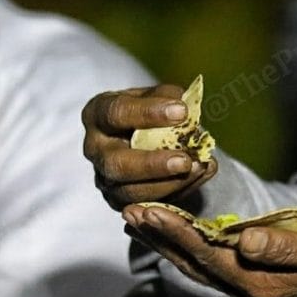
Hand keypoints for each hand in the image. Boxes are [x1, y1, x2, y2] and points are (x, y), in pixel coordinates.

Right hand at [82, 84, 216, 209]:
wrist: (141, 132)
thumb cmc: (147, 107)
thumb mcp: (154, 93)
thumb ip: (168, 97)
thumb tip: (185, 111)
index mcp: (97, 114)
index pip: (116, 114)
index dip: (148, 113)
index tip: (181, 112)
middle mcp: (95, 149)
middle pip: (117, 164)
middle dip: (152, 165)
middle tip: (184, 161)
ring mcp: (104, 178)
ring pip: (131, 192)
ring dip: (168, 184)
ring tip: (198, 168)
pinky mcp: (119, 200)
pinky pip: (147, 204)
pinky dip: (178, 191)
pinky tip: (200, 175)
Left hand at [123, 203, 296, 296]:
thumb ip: (286, 249)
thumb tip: (246, 240)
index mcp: (260, 283)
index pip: (209, 255)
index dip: (177, 232)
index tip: (150, 210)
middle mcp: (246, 289)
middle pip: (192, 261)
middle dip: (160, 235)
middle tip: (129, 209)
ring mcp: (247, 285)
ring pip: (196, 263)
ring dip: (167, 240)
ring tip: (139, 218)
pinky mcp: (251, 277)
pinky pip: (209, 261)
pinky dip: (186, 244)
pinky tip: (175, 230)